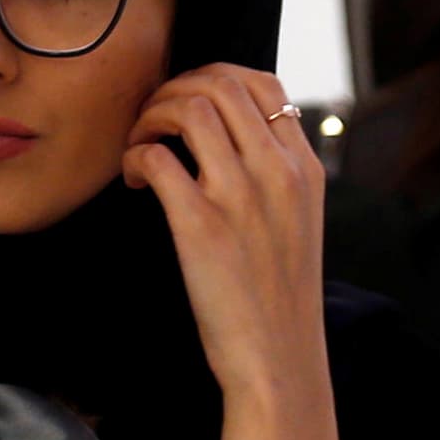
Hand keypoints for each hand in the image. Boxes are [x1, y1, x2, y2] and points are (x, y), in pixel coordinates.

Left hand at [121, 64, 332, 409]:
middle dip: (176, 89)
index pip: (264, 85)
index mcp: (304, 169)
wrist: (278, 360)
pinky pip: (157, 157)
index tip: (190, 102)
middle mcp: (277, 172)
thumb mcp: (299, 223)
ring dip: (153, 115)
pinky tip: (135, 180)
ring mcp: (241, 196)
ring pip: (189, 108)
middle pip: (221, 84)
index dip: (215, 79)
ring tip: (142, 143)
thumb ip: (276, 177)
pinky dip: (136, 155)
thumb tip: (232, 139)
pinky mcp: (201, 226)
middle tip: (155, 119)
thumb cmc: (280, 299)